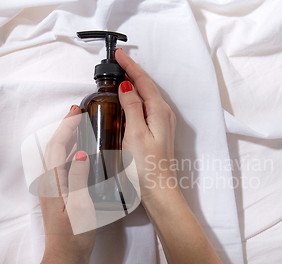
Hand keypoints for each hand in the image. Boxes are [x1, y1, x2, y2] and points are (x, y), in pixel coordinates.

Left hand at [38, 105, 95, 263]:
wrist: (63, 261)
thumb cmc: (74, 238)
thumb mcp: (80, 208)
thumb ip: (78, 179)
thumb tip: (82, 153)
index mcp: (54, 184)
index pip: (58, 147)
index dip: (66, 127)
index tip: (76, 111)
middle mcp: (50, 184)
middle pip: (54, 148)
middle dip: (64, 128)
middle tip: (78, 112)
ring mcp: (53, 190)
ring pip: (57, 157)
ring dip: (67, 139)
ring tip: (80, 126)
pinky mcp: (59, 197)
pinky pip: (62, 167)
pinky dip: (70, 153)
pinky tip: (81, 154)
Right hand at [115, 49, 178, 201]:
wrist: (159, 191)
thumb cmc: (146, 166)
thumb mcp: (135, 133)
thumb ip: (132, 107)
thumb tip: (126, 87)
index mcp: (159, 111)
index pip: (143, 81)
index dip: (130, 66)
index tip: (119, 54)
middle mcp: (164, 115)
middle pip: (147, 87)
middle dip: (132, 73)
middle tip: (117, 63)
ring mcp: (162, 124)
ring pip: (147, 97)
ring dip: (133, 86)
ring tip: (119, 77)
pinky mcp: (158, 133)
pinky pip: (146, 108)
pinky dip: (135, 100)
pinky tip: (127, 103)